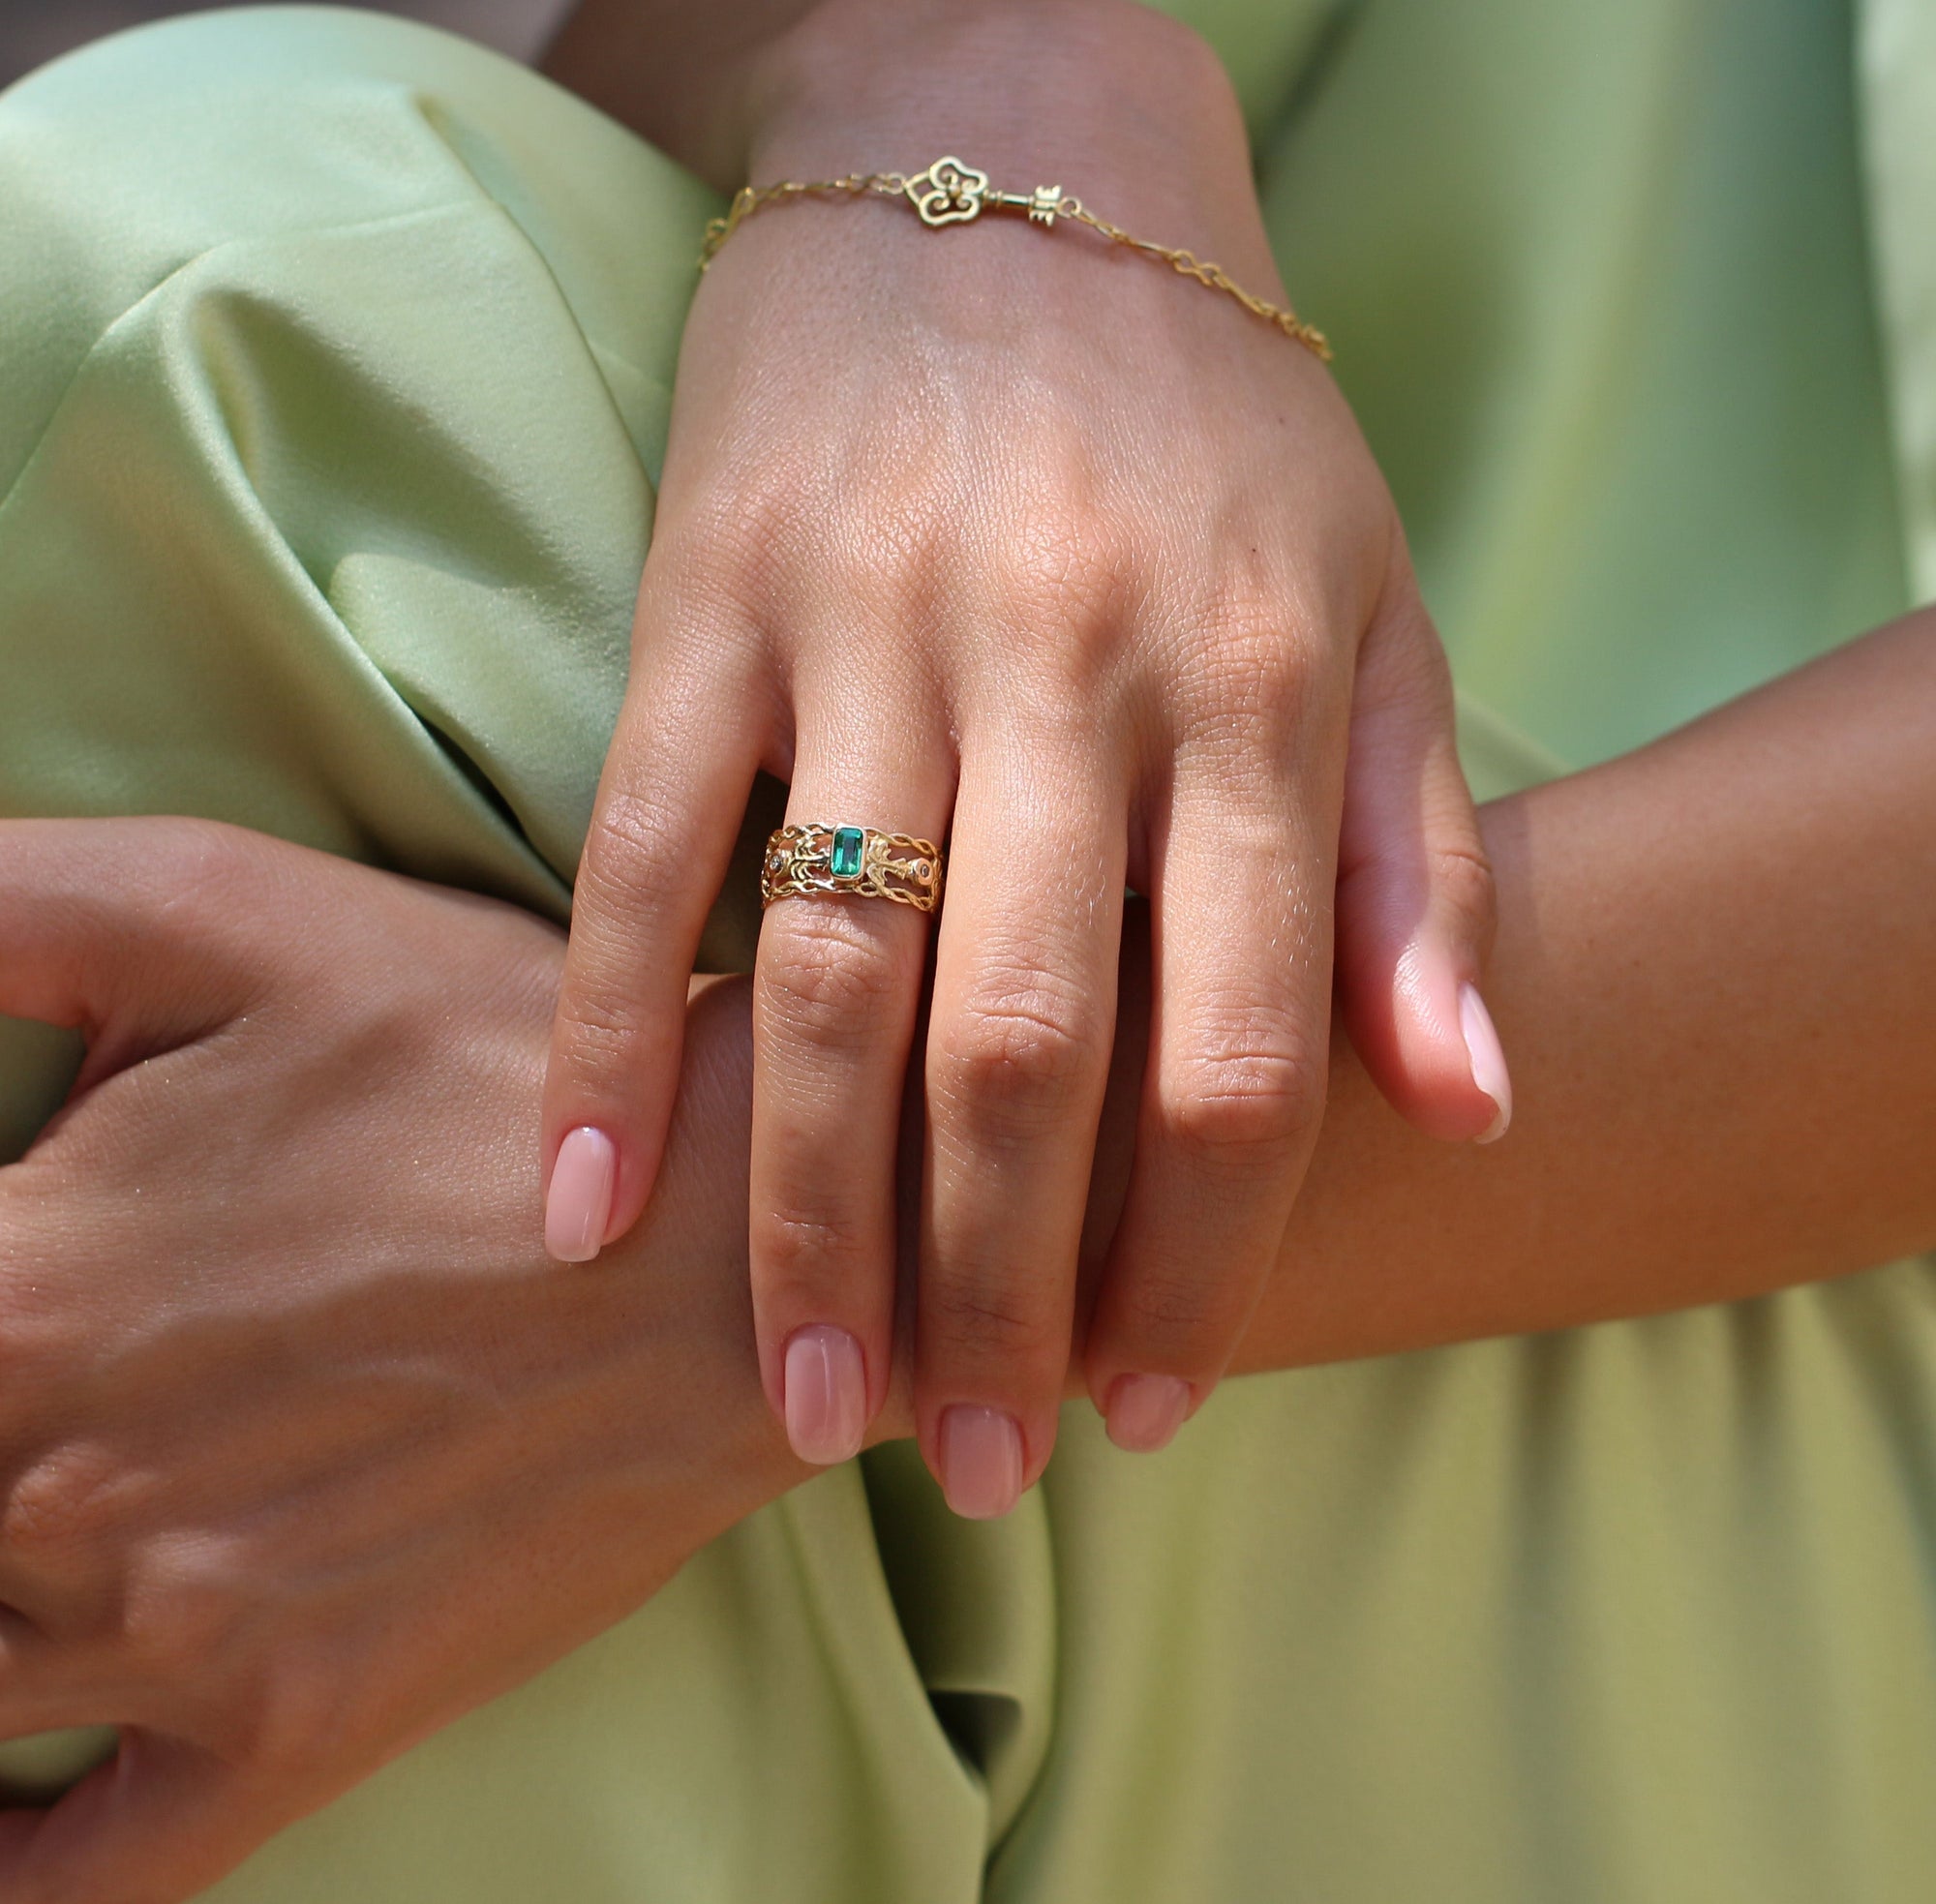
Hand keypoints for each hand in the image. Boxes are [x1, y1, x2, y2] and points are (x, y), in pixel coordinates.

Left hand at [0, 820, 803, 1902]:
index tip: (12, 1277)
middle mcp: (52, 1490)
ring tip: (53, 1500)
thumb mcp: (211, 905)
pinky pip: (71, 1879)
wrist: (744, 1231)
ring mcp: (171, 1638)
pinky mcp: (295, 1727)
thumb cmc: (487, 1055)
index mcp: (8, 1284)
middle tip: (68, 1372)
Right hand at [543, 0, 1507, 1514]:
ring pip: (830, 981)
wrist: (1010, 149)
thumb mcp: (1374, 611)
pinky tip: (583, 1210)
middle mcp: (1063, 670)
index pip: (1237, 1053)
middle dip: (992, 1295)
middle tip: (962, 1470)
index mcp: (1248, 689)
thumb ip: (1417, 866)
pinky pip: (641, 849)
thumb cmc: (1214, 421)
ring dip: (811, 1224)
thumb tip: (1466, 1110)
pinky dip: (608, 1039)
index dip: (1196, 1263)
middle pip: (1022, 1054)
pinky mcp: (708, 594)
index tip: (1148, 1407)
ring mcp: (868, 631)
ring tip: (803, 1405)